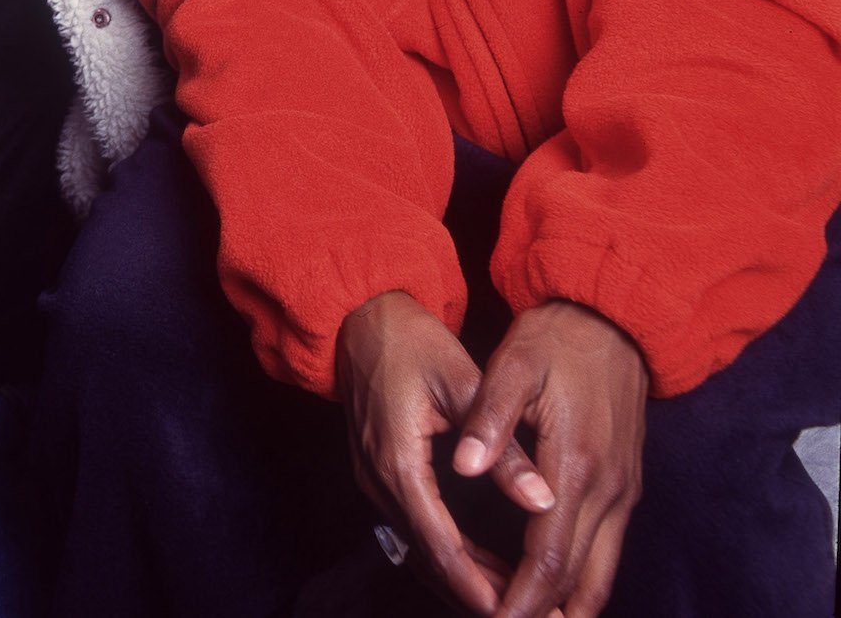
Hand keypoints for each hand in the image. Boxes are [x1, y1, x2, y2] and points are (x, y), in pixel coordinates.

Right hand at [336, 291, 557, 612]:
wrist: (358, 314)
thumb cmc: (410, 340)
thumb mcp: (462, 383)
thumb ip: (502, 447)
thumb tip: (543, 499)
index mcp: (398, 461)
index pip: (441, 544)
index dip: (477, 585)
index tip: (513, 610)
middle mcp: (378, 479)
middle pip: (428, 557)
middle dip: (475, 592)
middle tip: (525, 611)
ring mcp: (371, 477)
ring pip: (419, 548)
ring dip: (462, 577)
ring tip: (512, 596)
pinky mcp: (375, 470)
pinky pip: (412, 528)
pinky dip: (446, 552)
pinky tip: (480, 563)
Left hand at [450, 301, 646, 617]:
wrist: (612, 318)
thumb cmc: (556, 340)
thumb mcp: (514, 366)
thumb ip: (491, 420)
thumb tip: (465, 466)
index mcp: (577, 464)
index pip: (550, 554)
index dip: (524, 595)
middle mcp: (608, 490)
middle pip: (580, 579)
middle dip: (545, 612)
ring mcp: (623, 491)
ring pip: (601, 573)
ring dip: (566, 602)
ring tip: (527, 617)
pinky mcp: (625, 485)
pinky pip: (606, 550)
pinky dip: (579, 577)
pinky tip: (552, 586)